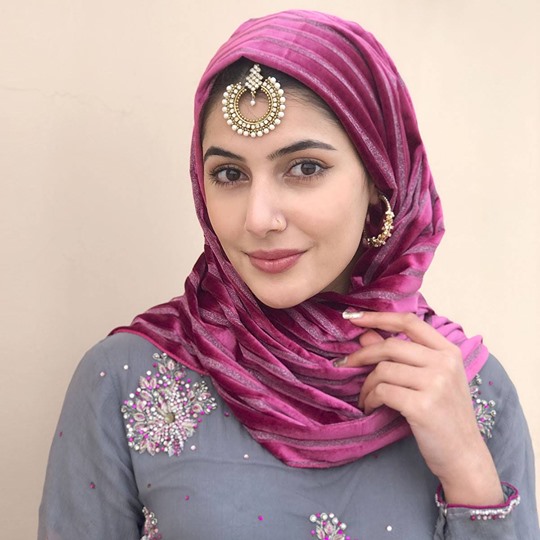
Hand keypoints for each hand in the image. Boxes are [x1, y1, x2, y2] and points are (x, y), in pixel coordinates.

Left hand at [338, 311, 502, 505]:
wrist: (464, 456)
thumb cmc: (444, 416)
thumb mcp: (428, 380)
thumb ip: (400, 355)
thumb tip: (366, 335)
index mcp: (449, 351)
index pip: (409, 321)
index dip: (378, 316)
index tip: (354, 317)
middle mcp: (445, 363)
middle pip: (390, 346)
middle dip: (362, 355)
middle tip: (345, 364)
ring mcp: (436, 383)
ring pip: (383, 370)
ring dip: (366, 385)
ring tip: (366, 397)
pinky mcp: (422, 405)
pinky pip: (382, 391)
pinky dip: (370, 399)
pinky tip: (371, 407)